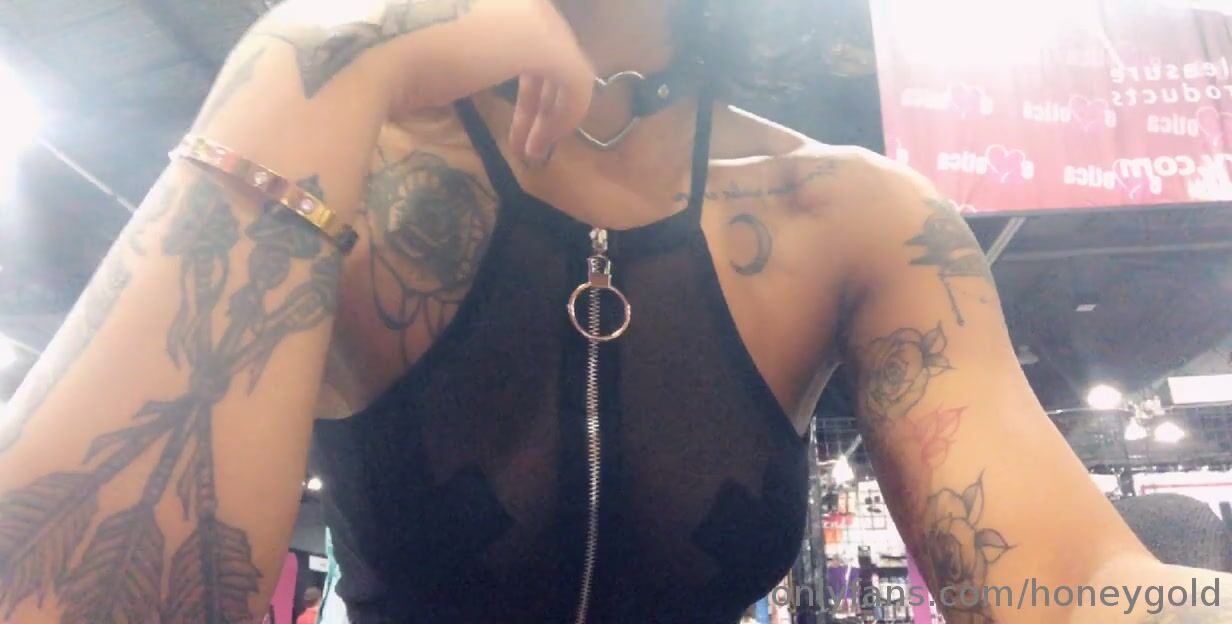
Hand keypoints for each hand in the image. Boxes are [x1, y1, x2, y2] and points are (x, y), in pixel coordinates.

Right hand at [270, 0, 593, 162]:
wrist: (361, 49)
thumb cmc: (370, 49)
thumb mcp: (413, 41)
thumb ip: (446, 46)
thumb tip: (451, 68)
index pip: (513, 25)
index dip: (514, 68)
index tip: (504, 109)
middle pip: (541, 38)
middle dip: (536, 91)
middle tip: (522, 135)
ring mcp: (530, 10)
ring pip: (559, 59)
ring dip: (548, 109)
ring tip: (530, 149)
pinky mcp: (543, 41)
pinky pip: (576, 81)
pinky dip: (565, 116)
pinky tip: (540, 146)